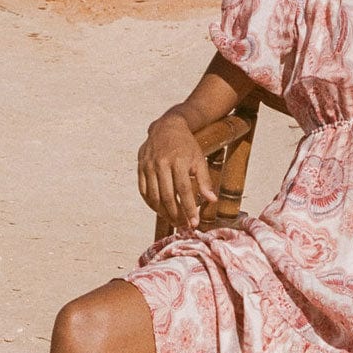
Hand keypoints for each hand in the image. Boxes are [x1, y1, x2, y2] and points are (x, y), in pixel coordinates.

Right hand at [137, 113, 216, 230]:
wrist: (167, 126)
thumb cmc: (186, 145)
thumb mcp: (199, 159)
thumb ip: (205, 180)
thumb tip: (212, 200)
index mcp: (179, 161)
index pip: (184, 190)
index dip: (189, 209)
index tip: (194, 223)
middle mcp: (161, 163)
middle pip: (167, 196)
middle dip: (176, 214)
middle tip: (183, 225)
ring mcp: (148, 166)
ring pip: (154, 196)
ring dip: (163, 212)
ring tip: (173, 220)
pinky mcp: (140, 167)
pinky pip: (143, 191)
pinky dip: (151, 203)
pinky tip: (159, 210)